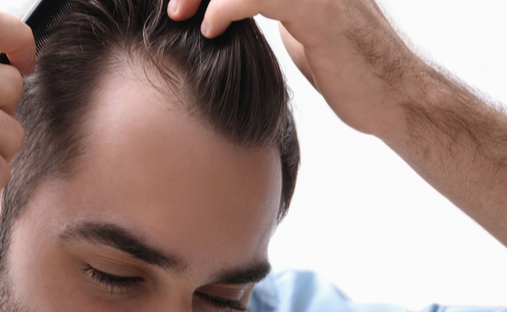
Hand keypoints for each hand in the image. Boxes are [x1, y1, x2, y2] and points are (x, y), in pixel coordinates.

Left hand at [168, 0, 422, 137]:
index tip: (180, 1)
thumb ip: (271, 5)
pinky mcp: (320, 9)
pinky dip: (224, 7)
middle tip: (173, 7)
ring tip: (178, 16)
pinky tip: (210, 29)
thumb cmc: (346, 67)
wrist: (395, 97)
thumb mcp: (299, 27)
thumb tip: (228, 5)